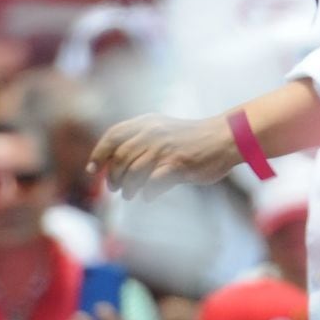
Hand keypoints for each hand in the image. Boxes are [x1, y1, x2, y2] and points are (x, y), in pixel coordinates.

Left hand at [89, 113, 240, 198]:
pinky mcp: (177, 164)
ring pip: (132, 173)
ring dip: (128, 188)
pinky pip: (153, 183)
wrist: (227, 138)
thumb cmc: (195, 139)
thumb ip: (143, 142)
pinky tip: (149, 196)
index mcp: (147, 123)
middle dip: (113, 177)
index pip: (113, 136)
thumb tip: (117, 165)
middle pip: (119, 158)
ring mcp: (164, 149)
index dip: (98, 154)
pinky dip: (148, 193)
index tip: (93, 170)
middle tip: (114, 189)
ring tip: (130, 195)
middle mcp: (152, 133)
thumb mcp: (164, 131)